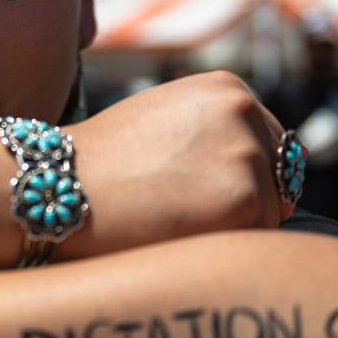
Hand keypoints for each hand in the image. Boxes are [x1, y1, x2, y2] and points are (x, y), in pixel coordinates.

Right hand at [66, 71, 292, 254]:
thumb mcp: (165, 122)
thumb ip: (214, 133)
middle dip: (241, 205)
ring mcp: (250, 153)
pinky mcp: (248, 199)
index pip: (269, 147)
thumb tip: (273, 171)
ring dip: (231, 230)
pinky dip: (223, 250)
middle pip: (278, 181)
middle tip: (179, 213)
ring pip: (270, 214)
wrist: (60, 183)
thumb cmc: (101, 163)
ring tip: (172, 222)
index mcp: (228, 88)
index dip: (234, 180)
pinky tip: (178, 236)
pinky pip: (257, 242)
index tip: (192, 194)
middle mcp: (247, 110)